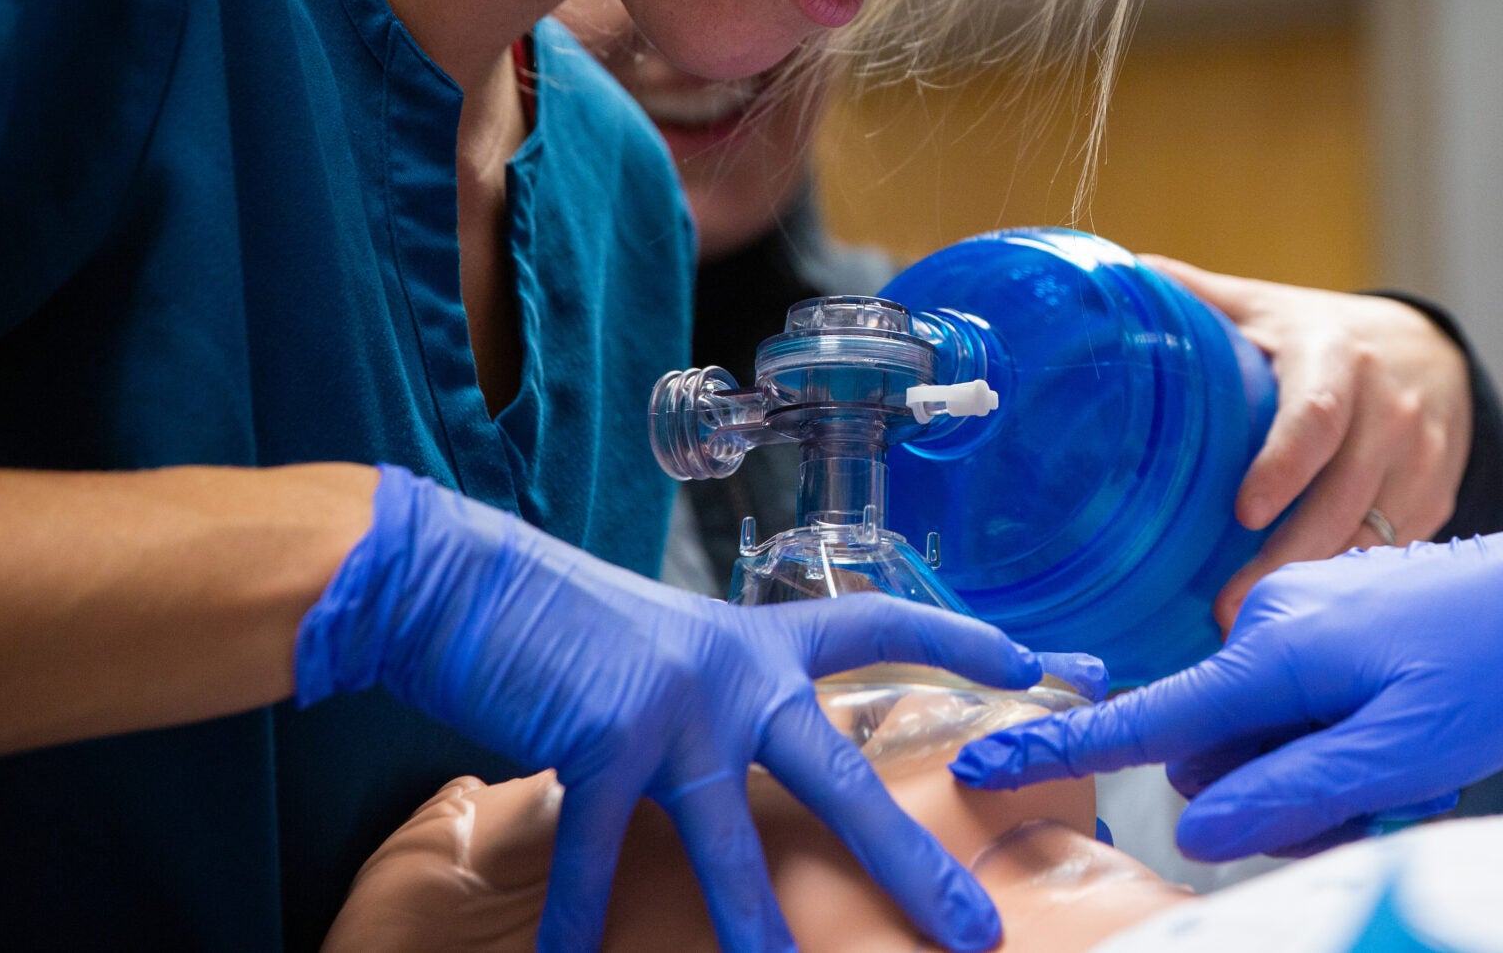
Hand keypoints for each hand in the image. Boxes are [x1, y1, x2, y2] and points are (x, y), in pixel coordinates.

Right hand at [295, 466, 1046, 952]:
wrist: (469, 583)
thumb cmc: (570, 624)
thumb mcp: (673, 649)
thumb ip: (723, 701)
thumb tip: (756, 759)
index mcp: (759, 641)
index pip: (881, 629)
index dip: (959, 640)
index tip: (1034, 662)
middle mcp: (734, 673)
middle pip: (842, 776)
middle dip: (908, 859)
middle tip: (972, 926)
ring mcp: (674, 708)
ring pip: (736, 840)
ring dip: (760, 926)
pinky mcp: (604, 737)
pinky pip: (599, 860)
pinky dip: (580, 921)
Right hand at [952, 504, 1502, 861]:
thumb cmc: (1498, 667)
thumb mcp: (1401, 755)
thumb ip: (1290, 793)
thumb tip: (1192, 829)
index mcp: (1276, 651)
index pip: (1154, 719)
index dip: (1066, 750)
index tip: (983, 768)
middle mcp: (1271, 620)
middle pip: (1220, 750)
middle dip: (1274, 794)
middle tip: (1374, 799)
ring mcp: (1300, 611)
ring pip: (1262, 730)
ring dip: (1314, 768)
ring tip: (1405, 765)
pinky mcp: (1328, 614)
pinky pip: (1297, 697)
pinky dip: (1336, 733)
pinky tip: (1405, 733)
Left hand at [1142, 256, 1473, 627]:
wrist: (1432, 353)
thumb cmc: (1324, 337)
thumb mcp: (1266, 307)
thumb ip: (1196, 296)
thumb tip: (1115, 273)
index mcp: (1337, 359)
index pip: (1317, 417)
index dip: (1284, 466)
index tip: (1243, 513)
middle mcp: (1390, 411)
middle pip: (1343, 499)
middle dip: (1289, 560)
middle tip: (1231, 610)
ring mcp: (1420, 461)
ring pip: (1372, 537)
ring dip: (1317, 586)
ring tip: (1257, 625)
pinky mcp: (1436, 499)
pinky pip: (1393, 554)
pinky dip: (1351, 585)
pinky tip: (1310, 614)